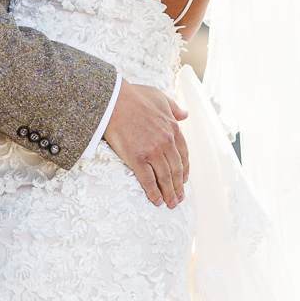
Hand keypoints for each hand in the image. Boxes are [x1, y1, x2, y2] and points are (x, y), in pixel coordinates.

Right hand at [103, 81, 189, 207]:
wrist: (114, 101)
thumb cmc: (134, 96)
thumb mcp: (159, 97)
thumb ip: (173, 107)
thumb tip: (185, 115)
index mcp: (172, 128)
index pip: (183, 153)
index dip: (185, 169)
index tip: (184, 179)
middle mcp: (166, 142)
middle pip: (176, 169)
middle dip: (178, 186)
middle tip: (179, 198)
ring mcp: (152, 151)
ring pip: (165, 177)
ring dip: (169, 193)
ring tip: (171, 204)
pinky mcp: (137, 159)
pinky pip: (148, 180)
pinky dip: (154, 193)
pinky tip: (156, 201)